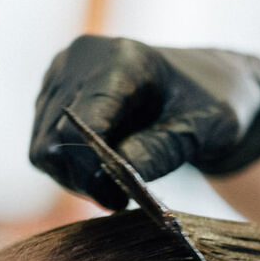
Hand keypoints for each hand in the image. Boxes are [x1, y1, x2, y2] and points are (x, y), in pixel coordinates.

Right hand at [29, 36, 259, 208]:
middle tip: (122, 201)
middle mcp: (80, 59)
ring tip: (118, 189)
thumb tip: (114, 175)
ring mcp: (62, 75)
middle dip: (85, 180)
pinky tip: (106, 173)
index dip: (92, 168)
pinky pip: (46, 147)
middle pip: (54, 140)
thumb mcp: (202, 130)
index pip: (80, 122)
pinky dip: (71, 169)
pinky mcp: (54, 94)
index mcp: (121, 59)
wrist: (210, 87)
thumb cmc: (214, 104)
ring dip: (76, 179)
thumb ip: (161, 149)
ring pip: (44, 149)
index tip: (121, 198)